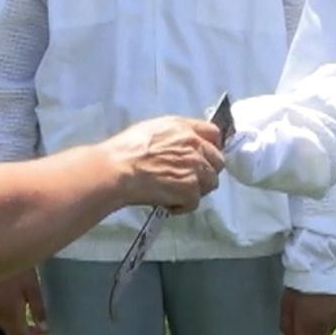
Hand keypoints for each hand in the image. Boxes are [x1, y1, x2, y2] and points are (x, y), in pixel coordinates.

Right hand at [0, 268, 47, 334]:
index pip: (23, 333)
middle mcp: (1, 314)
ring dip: (16, 330)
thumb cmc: (20, 272)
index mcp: (12, 314)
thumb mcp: (33, 290)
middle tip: (39, 334)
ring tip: (29, 328)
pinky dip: (7, 323)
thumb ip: (38, 310)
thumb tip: (43, 328)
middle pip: (13, 332)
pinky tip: (13, 318)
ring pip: (4, 326)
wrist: (0, 256)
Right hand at [103, 116, 223, 212]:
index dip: (212, 147)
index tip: (205, 156)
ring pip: (211, 183)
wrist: (117, 170)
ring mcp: (195, 168)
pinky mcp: (190, 190)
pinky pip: (195, 202)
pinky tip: (168, 203)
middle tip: (189, 179)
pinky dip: (183, 206)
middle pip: (218, 161)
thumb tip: (182, 145)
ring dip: (197, 190)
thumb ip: (175, 135)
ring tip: (177, 192)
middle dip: (207, 171)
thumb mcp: (152, 129)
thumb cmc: (126, 149)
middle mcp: (195, 146)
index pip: (214, 134)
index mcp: (185, 128)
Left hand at [280, 289, 335, 334]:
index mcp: (306, 329)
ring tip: (302, 330)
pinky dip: (321, 331)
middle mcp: (321, 329)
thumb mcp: (285, 308)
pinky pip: (328, 330)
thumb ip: (286, 327)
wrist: (318, 271)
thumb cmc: (297, 289)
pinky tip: (315, 324)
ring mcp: (331, 322)